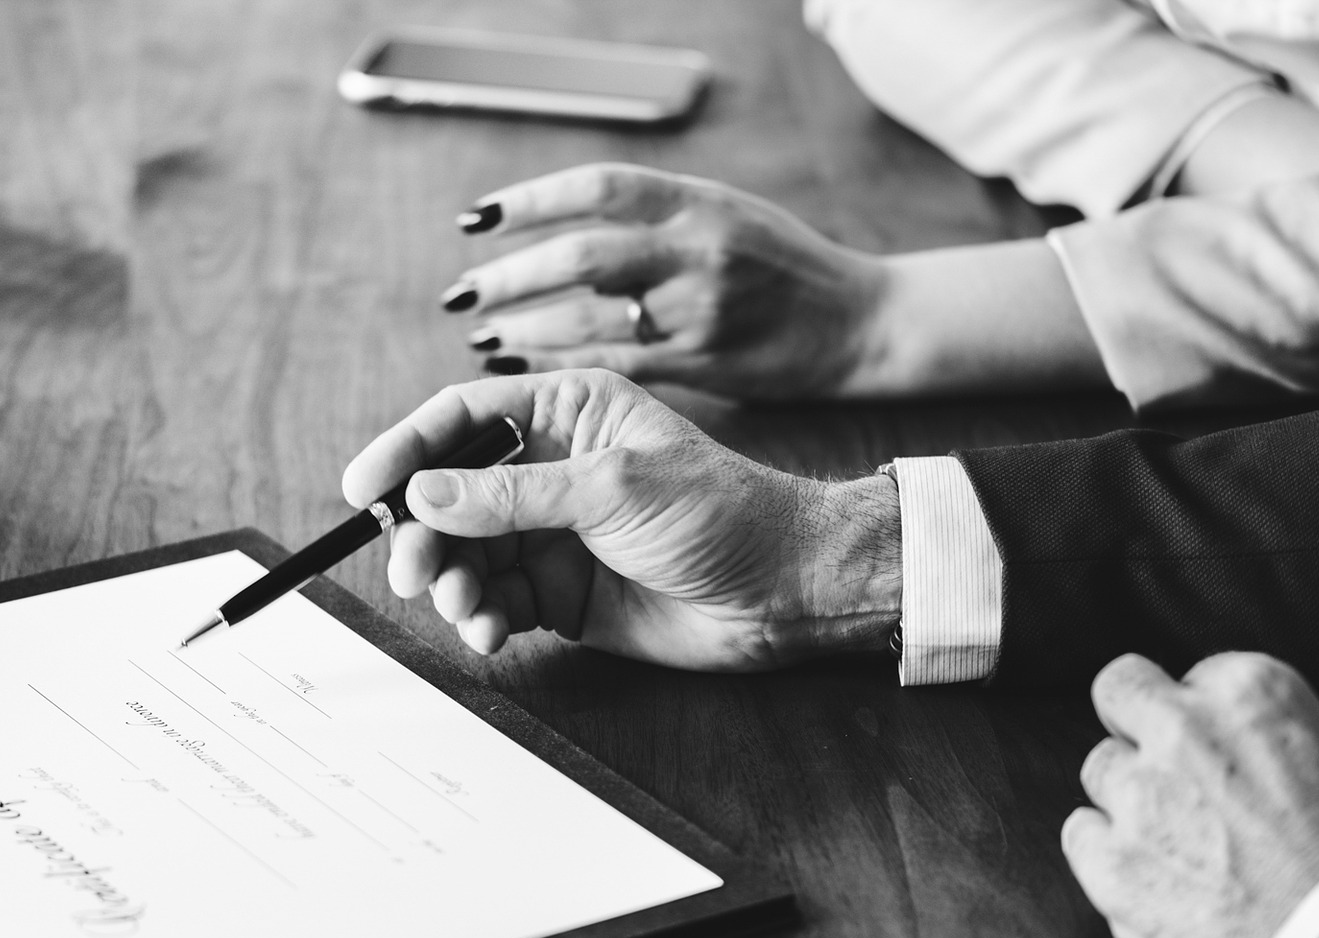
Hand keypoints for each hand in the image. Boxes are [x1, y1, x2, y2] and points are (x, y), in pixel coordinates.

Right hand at [341, 369, 900, 669]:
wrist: (785, 592)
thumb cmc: (721, 514)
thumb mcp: (614, 489)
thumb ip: (514, 496)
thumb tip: (424, 493)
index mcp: (567, 412)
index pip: (462, 418)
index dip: (405, 448)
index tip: (363, 488)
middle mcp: (550, 469)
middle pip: (450, 493)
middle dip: (424, 534)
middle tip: (410, 572)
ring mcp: (552, 533)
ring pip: (466, 554)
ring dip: (451, 583)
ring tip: (465, 608)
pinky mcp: (559, 592)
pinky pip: (494, 601)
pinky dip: (480, 618)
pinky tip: (489, 632)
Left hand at [441, 164, 886, 399]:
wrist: (858, 323)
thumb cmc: (781, 264)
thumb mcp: (724, 212)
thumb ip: (654, 215)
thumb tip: (562, 221)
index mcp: (698, 202)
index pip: (597, 188)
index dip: (530, 201)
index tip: (475, 219)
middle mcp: (698, 251)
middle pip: (582, 257)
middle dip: (509, 277)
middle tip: (459, 292)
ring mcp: (701, 311)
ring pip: (591, 320)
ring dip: (524, 328)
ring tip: (479, 334)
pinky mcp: (703, 364)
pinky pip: (614, 366)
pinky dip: (559, 368)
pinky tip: (520, 367)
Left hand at [1062, 652, 1318, 937]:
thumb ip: (1273, 742)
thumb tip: (1245, 752)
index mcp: (1250, 693)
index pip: (1193, 676)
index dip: (1207, 719)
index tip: (1224, 753)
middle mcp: (1182, 731)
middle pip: (1121, 693)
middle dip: (1140, 726)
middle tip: (1171, 772)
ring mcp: (1137, 796)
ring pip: (1100, 770)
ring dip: (1128, 798)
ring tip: (1181, 845)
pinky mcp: (1108, 862)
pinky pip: (1080, 835)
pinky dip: (1106, 853)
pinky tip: (1152, 879)